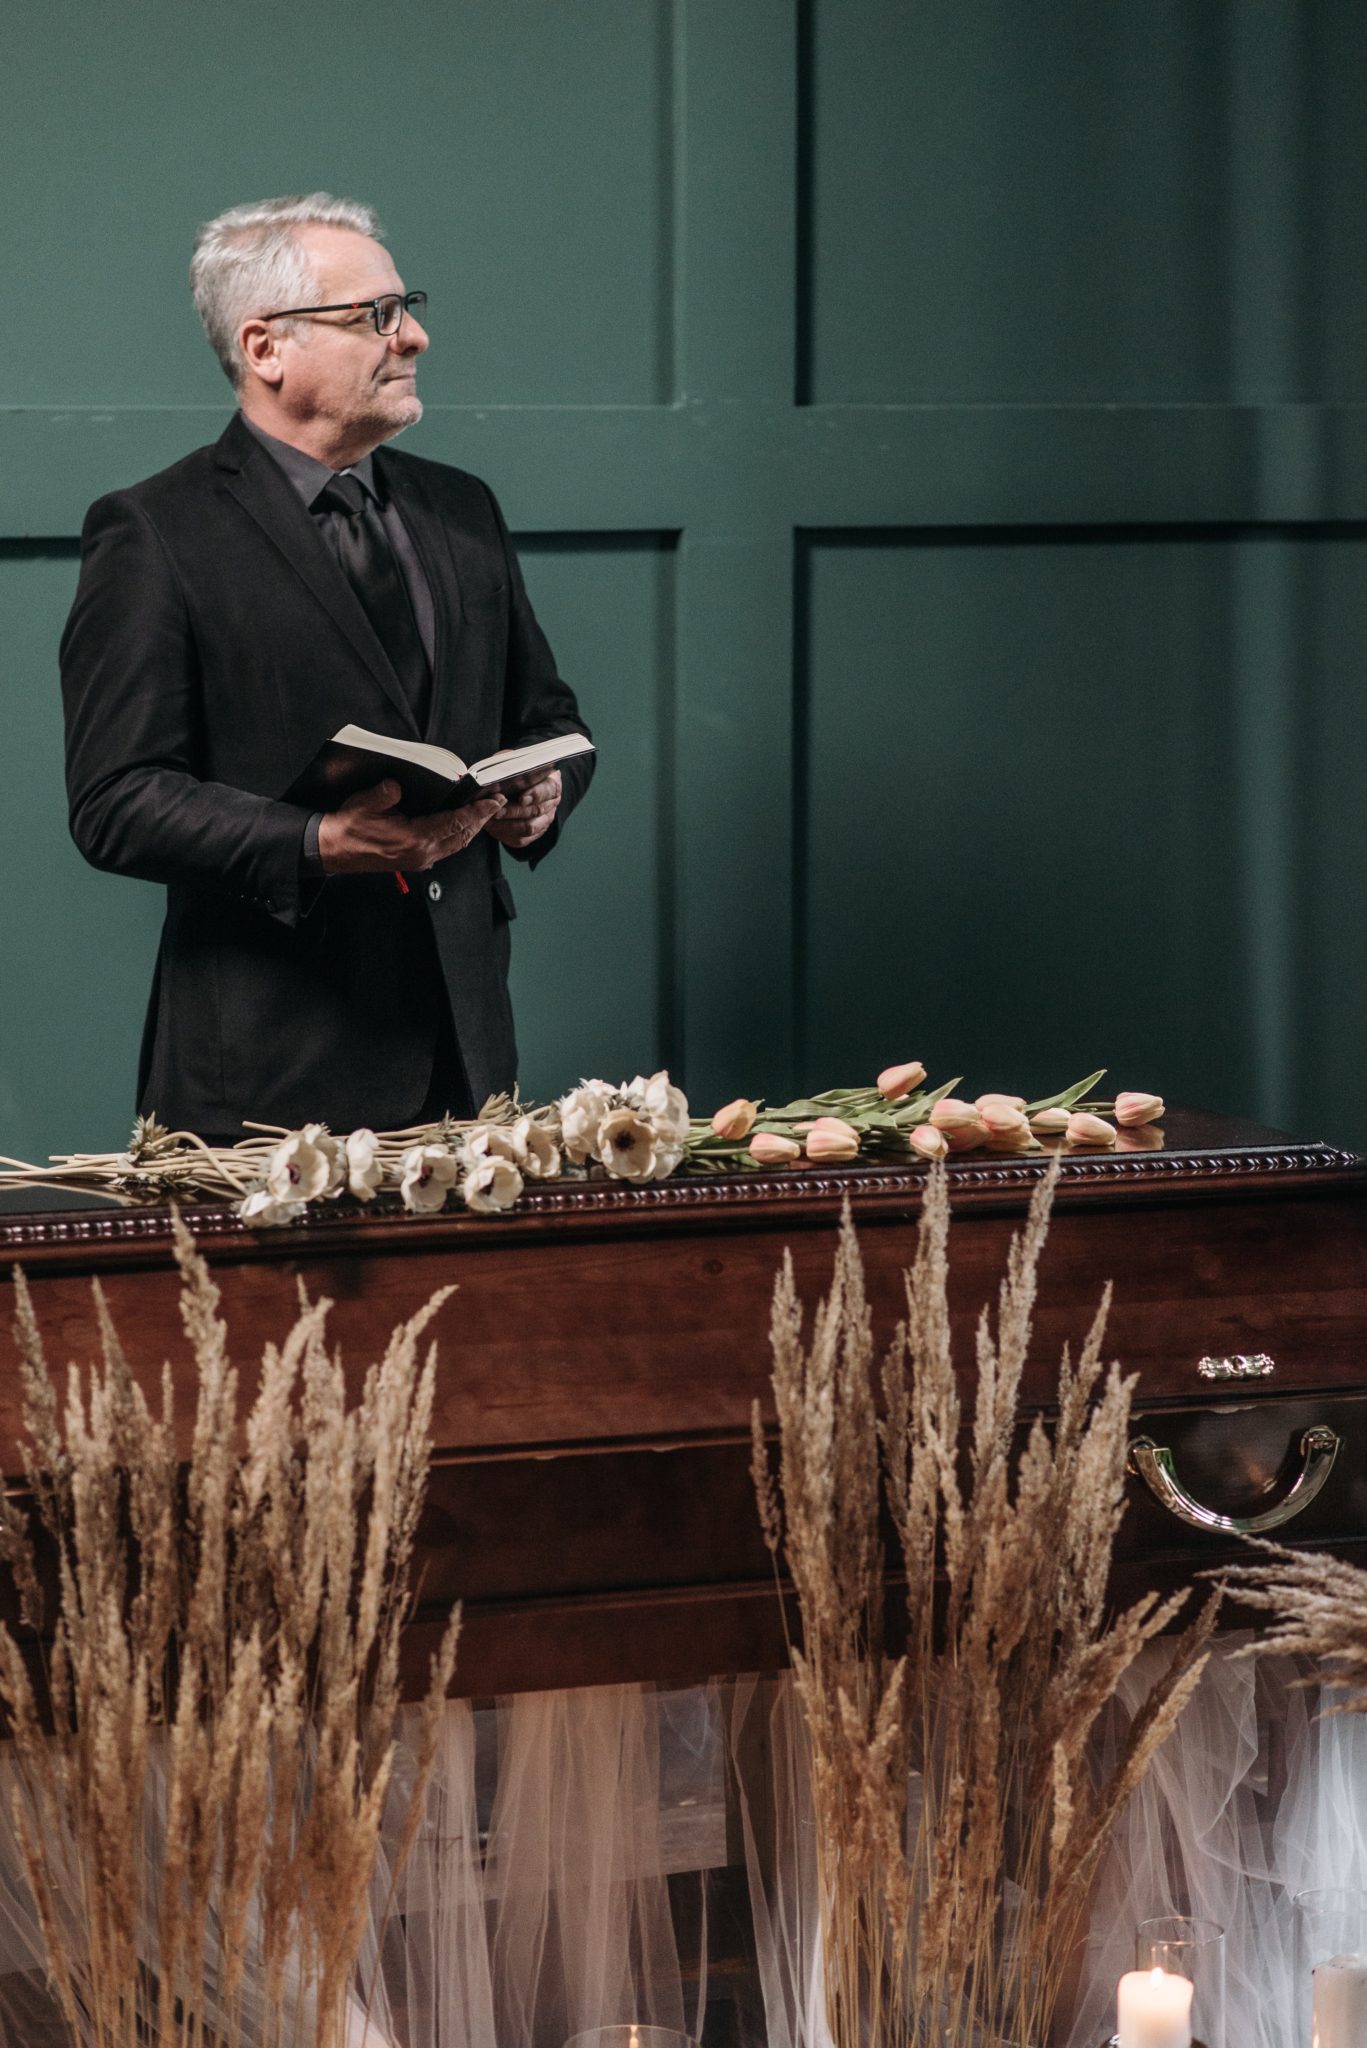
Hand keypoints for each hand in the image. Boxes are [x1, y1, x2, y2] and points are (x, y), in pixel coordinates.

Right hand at [317, 780, 507, 873]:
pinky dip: (458, 835)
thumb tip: (399, 784)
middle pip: (462, 836)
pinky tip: (462, 824)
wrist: (333, 851)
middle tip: (497, 803)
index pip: (455, 823)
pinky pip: (446, 848)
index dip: (478, 812)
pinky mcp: (415, 861)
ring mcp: (420, 860)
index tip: (494, 802)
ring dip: (471, 828)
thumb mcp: (365, 803)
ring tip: (485, 812)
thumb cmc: (348, 827)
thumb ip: (386, 793)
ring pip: (456, 844)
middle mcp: (422, 853)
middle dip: (481, 819)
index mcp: (414, 839)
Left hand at [485, 769, 562, 849]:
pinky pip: (520, 840)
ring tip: (489, 819)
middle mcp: (551, 803)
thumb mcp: (513, 762)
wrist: (518, 786)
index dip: (536, 794)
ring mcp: (544, 821)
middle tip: (496, 809)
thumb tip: (495, 776)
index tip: (522, 798)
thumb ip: (508, 766)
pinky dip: (504, 834)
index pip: (549, 789)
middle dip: (513, 811)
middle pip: (536, 811)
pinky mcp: (533, 834)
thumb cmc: (515, 772)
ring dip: (507, 825)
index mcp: (551, 783)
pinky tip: (491, 827)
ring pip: (528, 828)